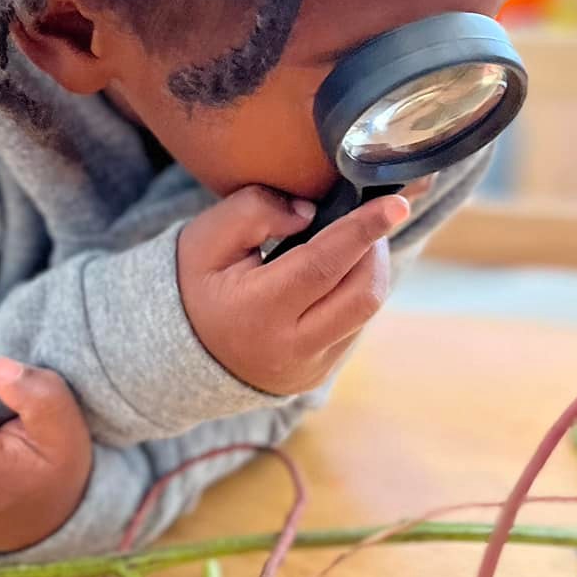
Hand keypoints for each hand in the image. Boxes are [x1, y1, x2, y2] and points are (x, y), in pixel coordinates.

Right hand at [178, 186, 411, 396]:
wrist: (180, 352)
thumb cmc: (195, 285)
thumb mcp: (206, 238)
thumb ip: (254, 211)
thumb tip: (310, 211)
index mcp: (256, 311)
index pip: (323, 265)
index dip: (362, 230)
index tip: (396, 203)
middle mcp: (290, 347)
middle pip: (361, 294)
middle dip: (375, 248)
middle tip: (368, 219)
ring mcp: (310, 366)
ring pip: (365, 311)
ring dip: (369, 270)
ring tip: (352, 243)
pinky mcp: (321, 372)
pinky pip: (355, 326)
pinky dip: (354, 292)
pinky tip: (336, 276)